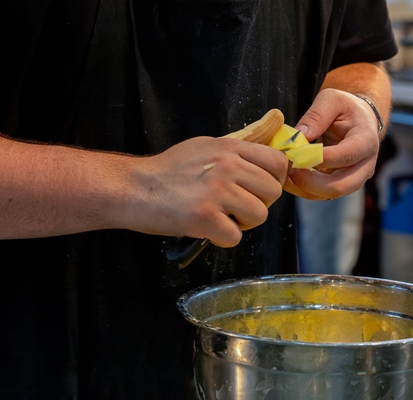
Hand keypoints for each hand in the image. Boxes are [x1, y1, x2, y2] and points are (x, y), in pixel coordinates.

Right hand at [117, 136, 288, 247]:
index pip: (278, 162)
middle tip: (236, 207)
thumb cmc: (168, 170)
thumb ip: (235, 154)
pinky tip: (207, 229)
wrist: (134, 187)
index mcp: (230, 147)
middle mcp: (227, 166)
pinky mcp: (204, 216)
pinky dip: (223, 238)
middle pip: (273, 192)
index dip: (275, 180)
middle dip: (259, 204)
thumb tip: (264, 166)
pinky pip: (236, 236)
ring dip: (243, 223)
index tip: (260, 190)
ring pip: (259, 216)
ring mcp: (217, 191)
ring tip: (221, 218)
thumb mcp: (205, 147)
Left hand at [284, 88, 380, 199]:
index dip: (321, 158)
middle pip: (341, 185)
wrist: (359, 121)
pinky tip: (289, 177)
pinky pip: (322, 195)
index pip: (347, 155)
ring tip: (286, 172)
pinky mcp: (342, 185)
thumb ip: (316, 115)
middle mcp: (365, 165)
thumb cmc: (346, 108)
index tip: (296, 153)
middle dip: (311, 182)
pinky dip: (303, 190)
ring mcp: (355, 179)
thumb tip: (299, 136)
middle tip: (289, 167)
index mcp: (367, 140)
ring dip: (304, 188)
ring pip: (329, 194)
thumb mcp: (332, 99)